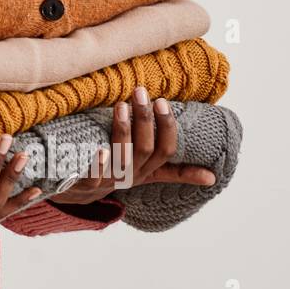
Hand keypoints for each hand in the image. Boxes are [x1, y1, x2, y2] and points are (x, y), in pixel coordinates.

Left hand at [46, 87, 217, 205]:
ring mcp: (109, 181)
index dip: (166, 128)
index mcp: (147, 170)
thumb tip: (211, 177)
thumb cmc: (117, 176)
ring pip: (122, 159)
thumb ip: (176, 173)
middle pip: (145, 149)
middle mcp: (131, 175)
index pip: (165, 151)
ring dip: (123, 132)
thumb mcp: (147, 175)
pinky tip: (100, 149)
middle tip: (141, 92)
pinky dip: (98, 165)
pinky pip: (93, 178)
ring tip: (121, 105)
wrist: (78, 196)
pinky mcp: (85, 185)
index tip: (162, 102)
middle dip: (145, 120)